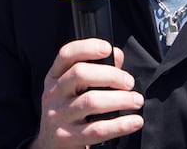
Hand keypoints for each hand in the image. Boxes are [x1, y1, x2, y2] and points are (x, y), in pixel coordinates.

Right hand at [30, 39, 144, 148]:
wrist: (50, 146)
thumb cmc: (69, 111)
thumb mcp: (75, 89)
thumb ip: (97, 69)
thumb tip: (117, 55)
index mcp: (55, 77)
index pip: (66, 54)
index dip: (87, 47)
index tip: (108, 49)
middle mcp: (53, 94)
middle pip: (80, 74)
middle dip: (111, 75)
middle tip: (129, 82)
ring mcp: (57, 116)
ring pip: (91, 101)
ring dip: (120, 99)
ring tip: (137, 101)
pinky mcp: (66, 138)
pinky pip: (97, 130)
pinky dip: (120, 125)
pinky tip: (135, 121)